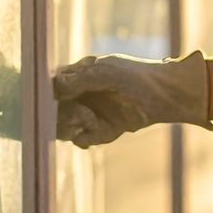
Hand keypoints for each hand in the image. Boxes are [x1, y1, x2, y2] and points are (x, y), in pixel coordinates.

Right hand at [53, 51, 211, 147]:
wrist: (166, 95)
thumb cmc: (137, 76)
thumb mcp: (106, 72)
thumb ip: (78, 80)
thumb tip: (51, 85)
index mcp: (78, 75)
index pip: (51, 86)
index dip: (47, 96)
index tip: (51, 102)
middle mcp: (80, 94)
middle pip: (53, 110)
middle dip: (61, 114)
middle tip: (79, 114)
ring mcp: (90, 112)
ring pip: (64, 126)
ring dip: (72, 126)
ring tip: (90, 121)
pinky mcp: (101, 130)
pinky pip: (82, 139)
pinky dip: (88, 137)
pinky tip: (100, 130)